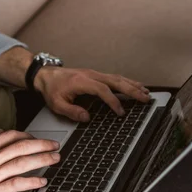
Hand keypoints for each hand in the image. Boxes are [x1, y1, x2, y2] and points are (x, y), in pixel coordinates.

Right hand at [0, 130, 59, 191]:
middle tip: (55, 145)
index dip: (28, 136)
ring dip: (42, 159)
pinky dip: (32, 181)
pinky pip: (17, 183)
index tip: (37, 139)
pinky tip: (42, 181)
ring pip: (22, 163)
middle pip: (21, 147)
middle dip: (41, 145)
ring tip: (55, 158)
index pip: (10, 136)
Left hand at [34, 66, 149, 120]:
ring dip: (132, 85)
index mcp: (82, 81)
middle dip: (132, 90)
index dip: (113, 101)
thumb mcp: (57, 104)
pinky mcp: (96, 75)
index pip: (103, 90)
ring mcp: (95, 74)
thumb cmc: (51, 89)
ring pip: (118, 78)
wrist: (46, 75)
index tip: (120, 112)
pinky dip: (126, 82)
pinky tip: (134, 86)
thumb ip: (71, 111)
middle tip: (145, 98)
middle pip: (116, 81)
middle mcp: (91, 75)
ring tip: (145, 92)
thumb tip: (87, 118)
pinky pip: (114, 78)